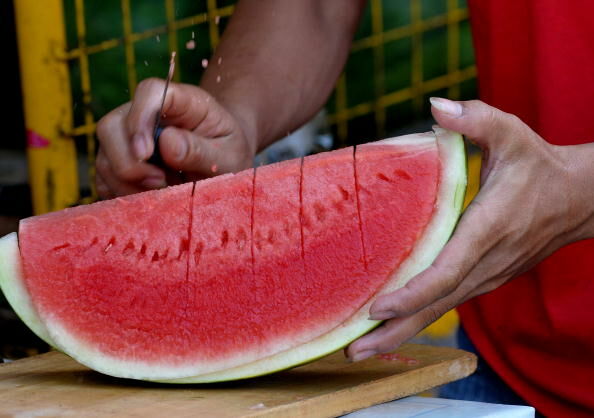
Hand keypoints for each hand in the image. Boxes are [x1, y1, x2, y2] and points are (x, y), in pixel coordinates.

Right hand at [95, 78, 255, 197]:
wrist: (223, 164)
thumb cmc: (228, 154)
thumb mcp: (228, 156)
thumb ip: (202, 151)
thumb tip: (166, 143)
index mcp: (181, 101)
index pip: (149, 92)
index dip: (140, 119)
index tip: (146, 153)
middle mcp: (146, 114)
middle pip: (111, 125)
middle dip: (128, 162)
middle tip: (160, 182)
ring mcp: (128, 137)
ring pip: (104, 156)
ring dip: (127, 183)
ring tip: (163, 190)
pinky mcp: (119, 161)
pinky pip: (104, 179)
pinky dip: (121, 193)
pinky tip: (150, 197)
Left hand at [347, 98, 593, 361]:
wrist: (577, 199)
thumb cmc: (538, 166)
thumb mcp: (510, 132)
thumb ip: (475, 119)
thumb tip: (435, 104)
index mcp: (487, 229)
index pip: (447, 270)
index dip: (412, 292)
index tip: (377, 307)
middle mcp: (484, 261)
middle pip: (435, 305)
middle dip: (394, 330)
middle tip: (352, 351)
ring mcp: (485, 276)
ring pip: (439, 311)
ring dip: (401, 333)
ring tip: (361, 351)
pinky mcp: (482, 278)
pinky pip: (445, 303)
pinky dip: (416, 320)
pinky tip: (389, 329)